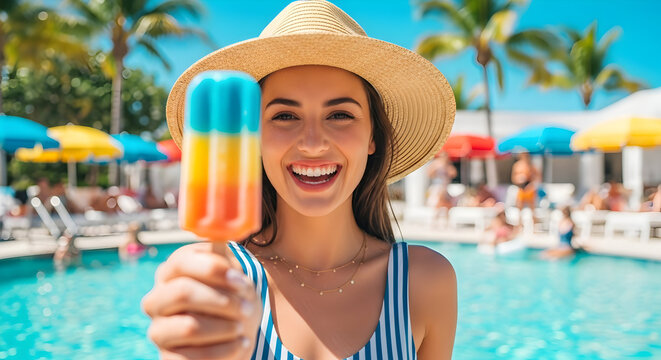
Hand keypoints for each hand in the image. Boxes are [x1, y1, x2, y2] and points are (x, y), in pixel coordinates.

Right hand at [142, 242, 261, 358]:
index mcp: (172, 272)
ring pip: (189, 327)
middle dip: (222, 300)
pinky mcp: (169, 359)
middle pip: (182, 292)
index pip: (182, 262)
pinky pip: (195, 357)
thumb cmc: (235, 298)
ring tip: (243, 326)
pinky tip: (242, 343)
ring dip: (226, 327)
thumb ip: (225, 255)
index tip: (242, 280)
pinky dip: (226, 350)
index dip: (213, 270)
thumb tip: (223, 227)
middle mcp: (157, 300)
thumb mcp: (234, 274)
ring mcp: (159, 331)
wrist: (239, 335)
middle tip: (247, 307)